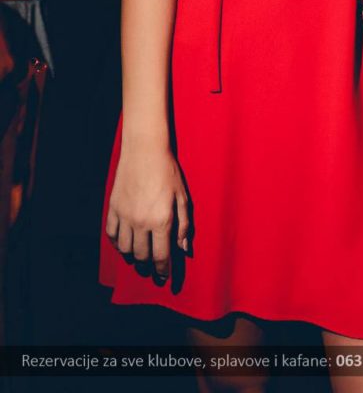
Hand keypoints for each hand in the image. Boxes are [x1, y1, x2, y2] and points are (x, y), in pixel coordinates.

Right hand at [105, 146, 190, 283]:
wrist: (144, 150)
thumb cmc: (168, 171)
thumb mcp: (182, 197)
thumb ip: (184, 225)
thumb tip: (184, 248)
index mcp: (161, 220)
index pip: (161, 256)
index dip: (163, 271)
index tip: (164, 278)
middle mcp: (141, 222)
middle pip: (141, 256)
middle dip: (147, 267)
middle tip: (152, 270)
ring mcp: (124, 216)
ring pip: (125, 249)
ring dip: (132, 258)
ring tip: (138, 259)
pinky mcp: (113, 208)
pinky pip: (111, 235)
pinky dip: (116, 244)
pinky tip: (123, 245)